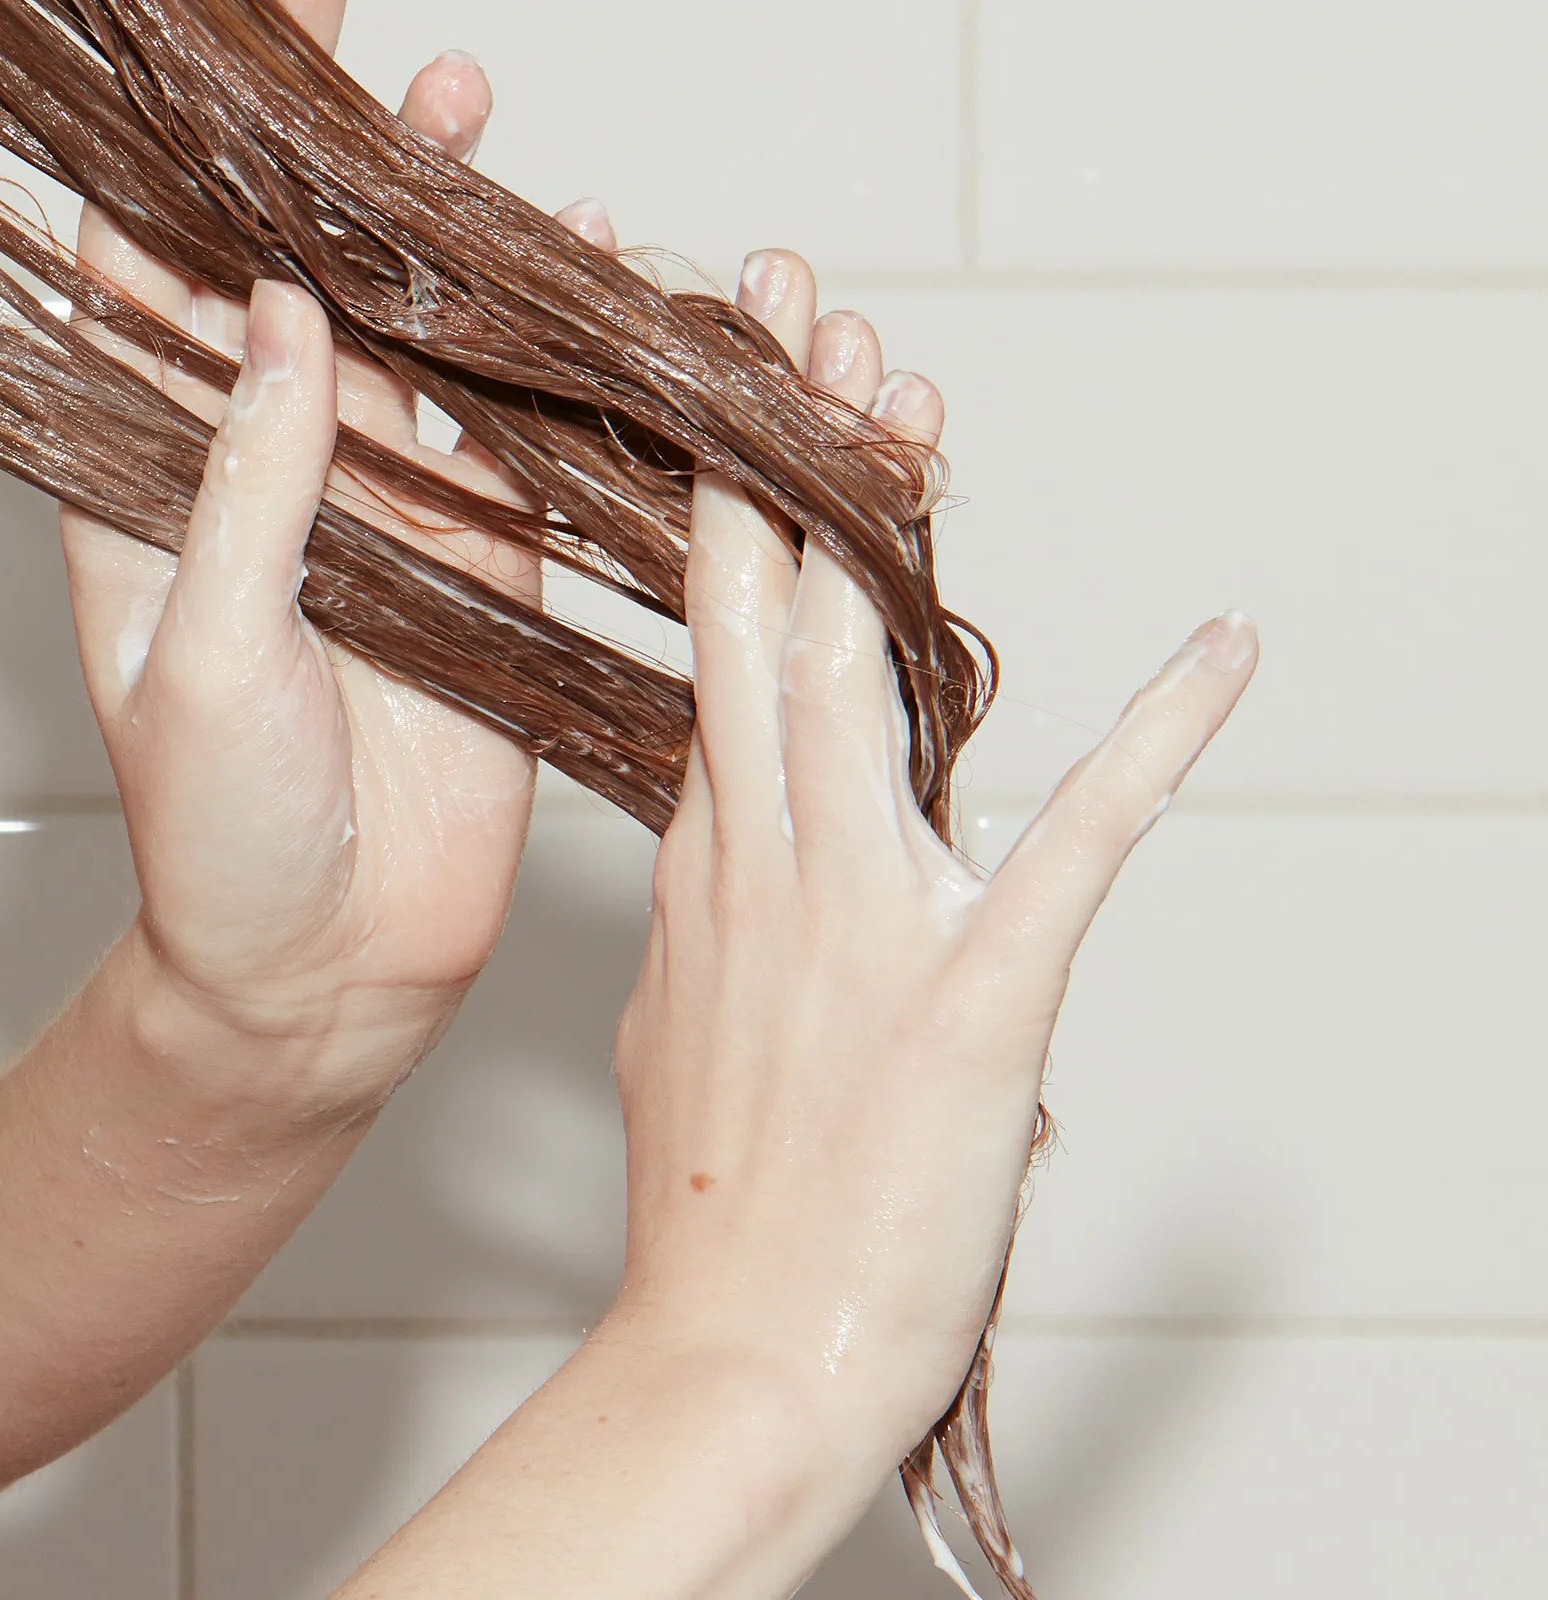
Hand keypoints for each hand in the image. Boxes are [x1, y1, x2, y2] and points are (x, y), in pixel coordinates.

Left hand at [60, 9, 618, 1116]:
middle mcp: (292, 494)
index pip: (175, 293)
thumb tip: (274, 316)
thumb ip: (250, 486)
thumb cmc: (222, 837)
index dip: (210, 178)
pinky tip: (594, 316)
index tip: (256, 75)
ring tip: (524, 169)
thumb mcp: (199, 650)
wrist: (332, 968)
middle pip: (333, 297)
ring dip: (483, 268)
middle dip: (377, 186)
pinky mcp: (494, 587)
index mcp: (171, 494)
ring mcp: (402, 532)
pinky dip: (564, 392)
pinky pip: (533, 466)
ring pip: (446, 366)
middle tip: (436, 82)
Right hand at [608, 251, 1258, 1469]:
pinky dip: (1159, 733)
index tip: (753, 409)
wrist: (735, 1353)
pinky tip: (1222, 652)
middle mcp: (773, 862)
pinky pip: (1079, 835)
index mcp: (710, 872)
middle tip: (789, 312)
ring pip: (865, 679)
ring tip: (906, 396)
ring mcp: (869, 920)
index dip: (738, 517)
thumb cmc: (711, 1211)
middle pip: (773, 620)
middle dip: (778, 457)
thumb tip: (744, 900)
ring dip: (884, 528)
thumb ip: (717, 937)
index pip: (723, 652)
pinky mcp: (978, 995)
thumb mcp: (685, 1035)